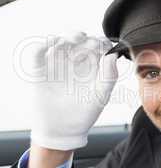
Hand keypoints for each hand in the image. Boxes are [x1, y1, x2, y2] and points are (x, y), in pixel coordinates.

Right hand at [30, 32, 117, 150]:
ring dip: (66, 37)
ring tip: (72, 42)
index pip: (97, 46)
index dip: (100, 42)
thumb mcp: (101, 95)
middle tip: (86, 42)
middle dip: (83, 37)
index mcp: (92, 65)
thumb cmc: (85, 112)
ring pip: (60, 41)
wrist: (63, 130)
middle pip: (79, 39)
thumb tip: (114, 55)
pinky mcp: (41, 69)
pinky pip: (39, 52)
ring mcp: (58, 64)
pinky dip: (44, 45)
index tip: (102, 46)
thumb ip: (109, 76)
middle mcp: (75, 61)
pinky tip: (52, 46)